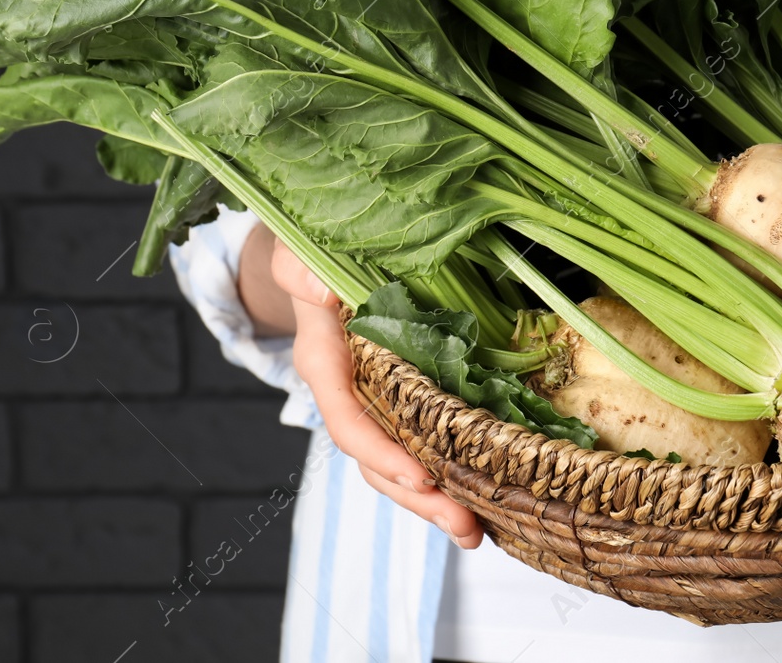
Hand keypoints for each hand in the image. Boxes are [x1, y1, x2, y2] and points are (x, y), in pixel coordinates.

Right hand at [241, 225, 483, 547]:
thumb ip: (301, 271)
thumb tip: (324, 290)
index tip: (421, 479)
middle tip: (465, 527)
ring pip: (398, 464)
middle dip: (419, 499)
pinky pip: (420, 442)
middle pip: (377, 462)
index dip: (383, 454)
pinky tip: (483, 494)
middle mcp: (347, 393)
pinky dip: (447, 470)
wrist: (317, 253)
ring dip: (436, 500)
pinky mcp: (401, 398)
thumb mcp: (298, 253)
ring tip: (476, 531)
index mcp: (324, 365)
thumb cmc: (310, 251)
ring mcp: (374, 400)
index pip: (348, 422)